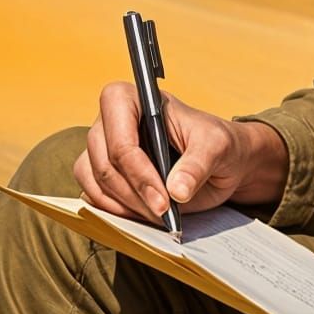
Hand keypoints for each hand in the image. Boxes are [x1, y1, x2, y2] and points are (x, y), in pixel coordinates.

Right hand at [73, 82, 287, 221]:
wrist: (220, 162)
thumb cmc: (216, 143)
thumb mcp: (218, 147)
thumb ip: (197, 165)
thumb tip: (176, 191)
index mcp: (137, 99)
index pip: (119, 133)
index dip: (137, 169)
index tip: (164, 198)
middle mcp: (113, 119)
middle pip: (105, 161)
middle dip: (134, 193)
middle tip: (165, 212)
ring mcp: (103, 146)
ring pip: (95, 180)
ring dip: (125, 205)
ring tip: (159, 214)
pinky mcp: (101, 172)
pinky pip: (92, 195)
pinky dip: (116, 211)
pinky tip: (145, 214)